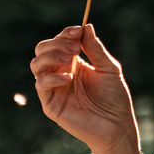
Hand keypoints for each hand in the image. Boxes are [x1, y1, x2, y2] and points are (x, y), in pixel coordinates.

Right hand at [29, 25, 139, 153]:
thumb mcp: (109, 69)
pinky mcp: (50, 104)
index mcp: (72, 63)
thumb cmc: (114, 99)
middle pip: (43, 49)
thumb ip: (95, 49)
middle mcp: (59, 73)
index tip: (78, 32)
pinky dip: (52, 77)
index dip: (66, 34)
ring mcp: (53, 88)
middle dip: (57, 43)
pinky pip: (41, 85)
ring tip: (69, 58)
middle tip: (75, 47)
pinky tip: (69, 77)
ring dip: (51, 56)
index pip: (59, 42)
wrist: (116, 127)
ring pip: (36, 64)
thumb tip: (86, 26)